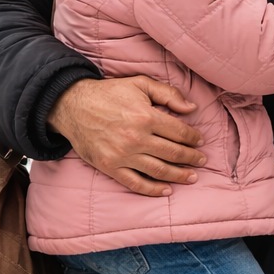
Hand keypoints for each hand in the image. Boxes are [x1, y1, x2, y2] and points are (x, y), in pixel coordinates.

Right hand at [47, 76, 204, 196]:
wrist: (71, 105)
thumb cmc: (109, 93)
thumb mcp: (140, 83)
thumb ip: (168, 94)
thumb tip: (192, 109)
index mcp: (146, 117)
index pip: (179, 132)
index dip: (193, 138)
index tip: (200, 141)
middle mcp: (136, 138)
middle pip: (173, 153)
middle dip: (191, 158)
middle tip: (202, 160)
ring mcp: (123, 155)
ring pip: (159, 170)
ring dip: (179, 175)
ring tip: (192, 177)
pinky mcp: (110, 167)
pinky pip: (136, 183)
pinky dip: (153, 189)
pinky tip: (167, 190)